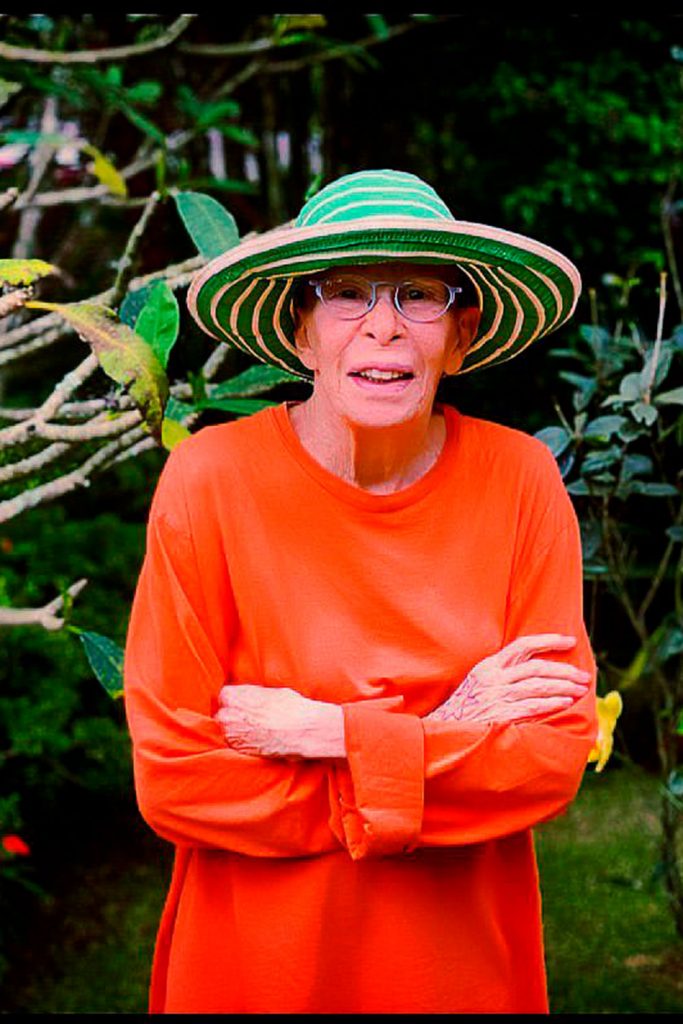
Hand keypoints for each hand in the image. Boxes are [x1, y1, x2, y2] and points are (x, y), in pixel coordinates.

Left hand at [215, 684, 344, 759]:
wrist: (302, 730)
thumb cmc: (290, 707)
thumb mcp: (269, 692)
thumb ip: (252, 695)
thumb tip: (249, 698)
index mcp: (232, 697)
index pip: (224, 696)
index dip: (237, 701)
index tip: (245, 704)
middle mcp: (227, 717)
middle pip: (223, 715)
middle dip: (234, 716)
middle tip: (251, 717)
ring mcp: (232, 736)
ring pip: (228, 731)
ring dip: (237, 731)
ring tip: (256, 729)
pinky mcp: (241, 752)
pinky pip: (236, 745)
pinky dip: (244, 742)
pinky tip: (258, 739)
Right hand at [426, 634, 591, 725]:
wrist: (443, 731)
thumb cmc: (466, 708)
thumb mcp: (479, 682)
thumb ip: (502, 674)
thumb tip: (536, 670)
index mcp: (489, 666)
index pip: (523, 645)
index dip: (549, 641)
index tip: (570, 642)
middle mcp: (493, 678)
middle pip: (536, 667)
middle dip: (564, 670)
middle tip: (584, 677)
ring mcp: (495, 696)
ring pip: (537, 687)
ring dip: (563, 687)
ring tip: (581, 690)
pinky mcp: (499, 715)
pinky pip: (531, 707)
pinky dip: (550, 703)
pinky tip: (565, 702)